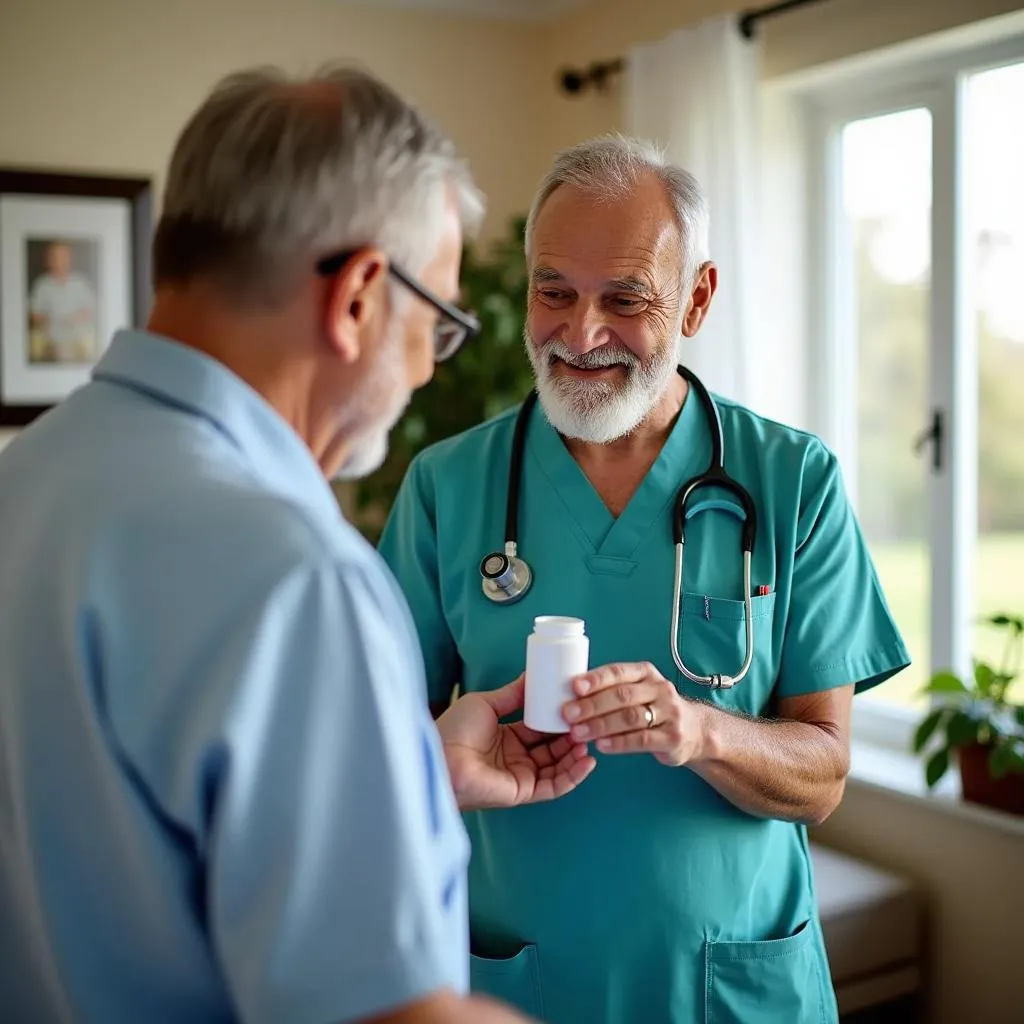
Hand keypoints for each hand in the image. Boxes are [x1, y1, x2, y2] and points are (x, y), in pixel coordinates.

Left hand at [437, 675, 596, 810]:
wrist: (439, 757)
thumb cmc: (455, 729)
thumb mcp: (486, 703)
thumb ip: (512, 694)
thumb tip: (533, 676)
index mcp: (507, 736)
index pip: (541, 728)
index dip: (559, 718)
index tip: (577, 705)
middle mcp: (516, 757)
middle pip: (553, 747)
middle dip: (572, 735)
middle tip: (589, 720)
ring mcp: (521, 775)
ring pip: (558, 767)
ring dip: (576, 754)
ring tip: (590, 737)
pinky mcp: (523, 791)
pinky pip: (554, 786)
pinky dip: (573, 775)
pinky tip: (587, 760)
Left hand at [562, 661, 706, 766]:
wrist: (696, 730)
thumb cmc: (655, 708)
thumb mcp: (638, 691)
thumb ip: (612, 690)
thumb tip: (571, 696)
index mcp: (646, 673)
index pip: (618, 672)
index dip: (596, 679)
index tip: (574, 687)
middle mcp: (660, 689)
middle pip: (622, 695)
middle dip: (592, 705)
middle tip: (568, 714)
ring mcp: (669, 713)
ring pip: (630, 717)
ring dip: (601, 725)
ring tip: (579, 732)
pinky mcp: (672, 737)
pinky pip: (642, 739)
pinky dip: (619, 743)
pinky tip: (601, 746)